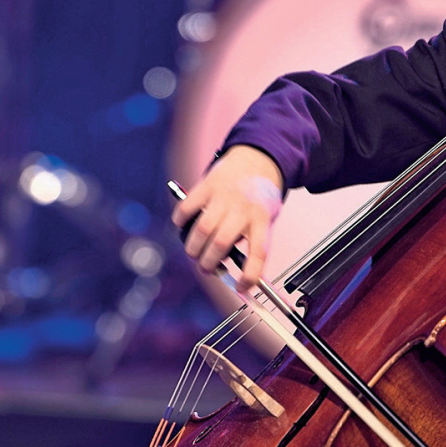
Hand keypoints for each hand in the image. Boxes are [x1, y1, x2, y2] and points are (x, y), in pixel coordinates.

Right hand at [171, 145, 283, 290]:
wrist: (258, 158)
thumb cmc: (259, 195)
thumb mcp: (265, 218)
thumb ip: (249, 241)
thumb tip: (232, 272)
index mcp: (262, 219)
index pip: (258, 253)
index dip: (249, 275)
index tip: (241, 288)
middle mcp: (243, 208)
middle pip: (221, 244)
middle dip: (208, 263)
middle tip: (207, 268)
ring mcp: (224, 196)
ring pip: (202, 230)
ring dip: (193, 248)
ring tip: (194, 252)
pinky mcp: (207, 186)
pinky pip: (187, 208)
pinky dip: (180, 221)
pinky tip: (184, 226)